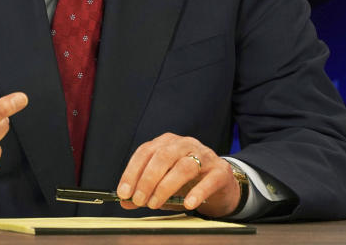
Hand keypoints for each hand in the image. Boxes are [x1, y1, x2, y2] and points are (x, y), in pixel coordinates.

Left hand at [116, 133, 241, 216]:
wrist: (221, 184)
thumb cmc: (188, 182)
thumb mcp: (163, 185)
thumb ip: (145, 191)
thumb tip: (125, 201)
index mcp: (168, 142)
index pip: (146, 151)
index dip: (132, 171)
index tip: (124, 192)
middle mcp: (185, 144)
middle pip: (164, 156)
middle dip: (148, 179)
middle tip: (139, 200)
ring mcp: (205, 156)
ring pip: (184, 166)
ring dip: (166, 186)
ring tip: (155, 204)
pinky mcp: (221, 171)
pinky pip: (209, 180)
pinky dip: (197, 192)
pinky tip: (188, 204)